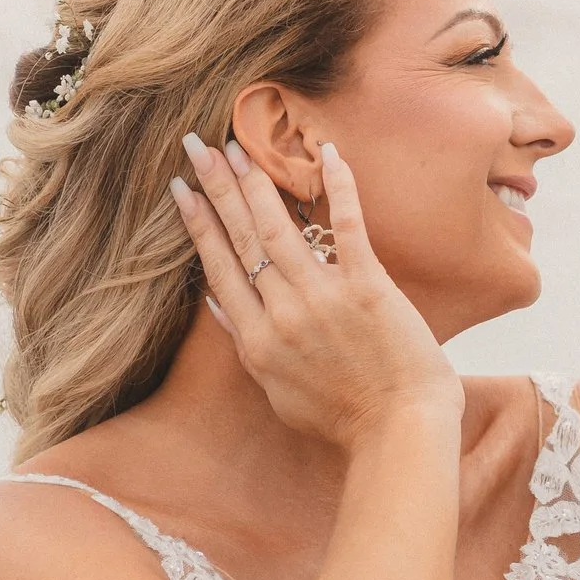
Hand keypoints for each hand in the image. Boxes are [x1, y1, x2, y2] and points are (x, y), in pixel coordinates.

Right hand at [170, 138, 463, 449]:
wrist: (398, 433)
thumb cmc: (344, 419)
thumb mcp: (279, 392)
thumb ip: (249, 348)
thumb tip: (219, 305)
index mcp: (257, 342)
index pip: (218, 269)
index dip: (198, 225)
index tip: (180, 190)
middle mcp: (281, 315)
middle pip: (241, 239)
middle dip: (215, 188)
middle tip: (195, 146)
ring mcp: (323, 299)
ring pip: (279, 227)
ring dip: (254, 182)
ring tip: (235, 145)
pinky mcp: (367, 288)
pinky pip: (348, 226)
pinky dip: (338, 187)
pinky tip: (327, 153)